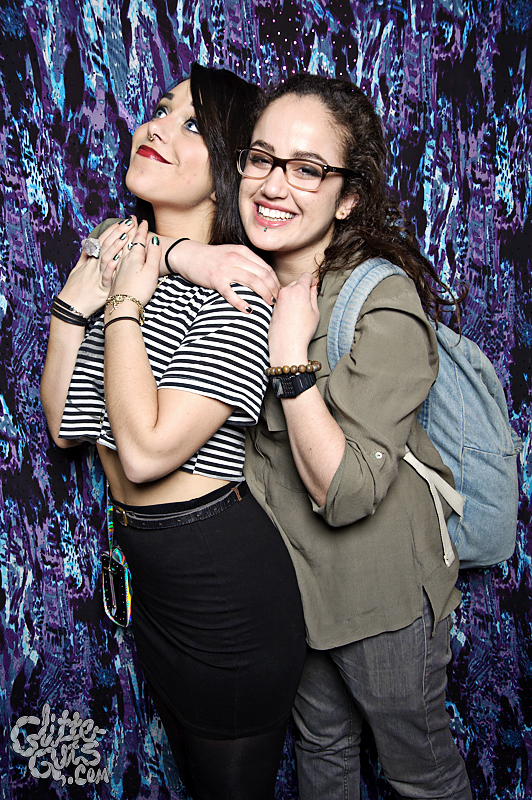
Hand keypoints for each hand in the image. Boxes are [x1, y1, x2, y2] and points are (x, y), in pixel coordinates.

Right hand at [57, 218, 135, 315]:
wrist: (70, 307)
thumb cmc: (74, 290)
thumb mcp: (76, 271)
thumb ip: (84, 259)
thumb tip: (88, 247)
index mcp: (90, 261)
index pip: (102, 241)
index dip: (111, 230)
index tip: (121, 221)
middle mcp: (94, 266)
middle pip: (105, 245)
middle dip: (118, 232)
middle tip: (129, 222)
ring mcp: (97, 276)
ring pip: (105, 258)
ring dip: (116, 246)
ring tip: (125, 236)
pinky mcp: (101, 289)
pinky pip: (105, 277)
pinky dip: (110, 267)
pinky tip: (117, 259)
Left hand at [105, 220, 160, 308]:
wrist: (122, 306)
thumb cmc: (139, 290)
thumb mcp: (151, 271)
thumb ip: (154, 255)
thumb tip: (154, 240)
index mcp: (134, 256)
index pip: (138, 238)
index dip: (141, 229)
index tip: (143, 220)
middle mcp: (123, 259)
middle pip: (125, 240)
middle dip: (129, 228)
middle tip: (130, 219)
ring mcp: (116, 267)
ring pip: (118, 247)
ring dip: (120, 236)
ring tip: (121, 230)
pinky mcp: (113, 275)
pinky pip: (112, 256)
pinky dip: (114, 249)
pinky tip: (113, 252)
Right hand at [162, 239, 279, 311]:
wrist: (188, 255)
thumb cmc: (212, 258)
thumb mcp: (232, 254)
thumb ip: (247, 262)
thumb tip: (264, 277)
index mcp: (242, 252)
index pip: (266, 267)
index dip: (275, 281)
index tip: (279, 291)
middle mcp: (236, 258)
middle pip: (262, 274)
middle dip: (273, 288)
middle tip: (277, 300)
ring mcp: (225, 269)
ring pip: (252, 282)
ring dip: (263, 294)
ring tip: (269, 303)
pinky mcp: (215, 279)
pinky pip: (231, 293)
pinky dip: (241, 302)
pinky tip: (249, 310)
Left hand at [268, 273, 319, 365]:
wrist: (286, 344)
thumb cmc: (302, 331)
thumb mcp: (315, 312)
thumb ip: (313, 296)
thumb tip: (312, 288)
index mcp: (299, 290)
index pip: (306, 276)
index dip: (312, 280)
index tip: (314, 286)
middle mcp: (286, 291)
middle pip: (297, 282)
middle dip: (303, 288)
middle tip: (309, 301)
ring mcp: (278, 298)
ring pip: (289, 290)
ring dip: (295, 295)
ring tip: (300, 311)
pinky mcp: (273, 306)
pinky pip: (283, 299)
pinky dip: (288, 302)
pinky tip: (292, 315)